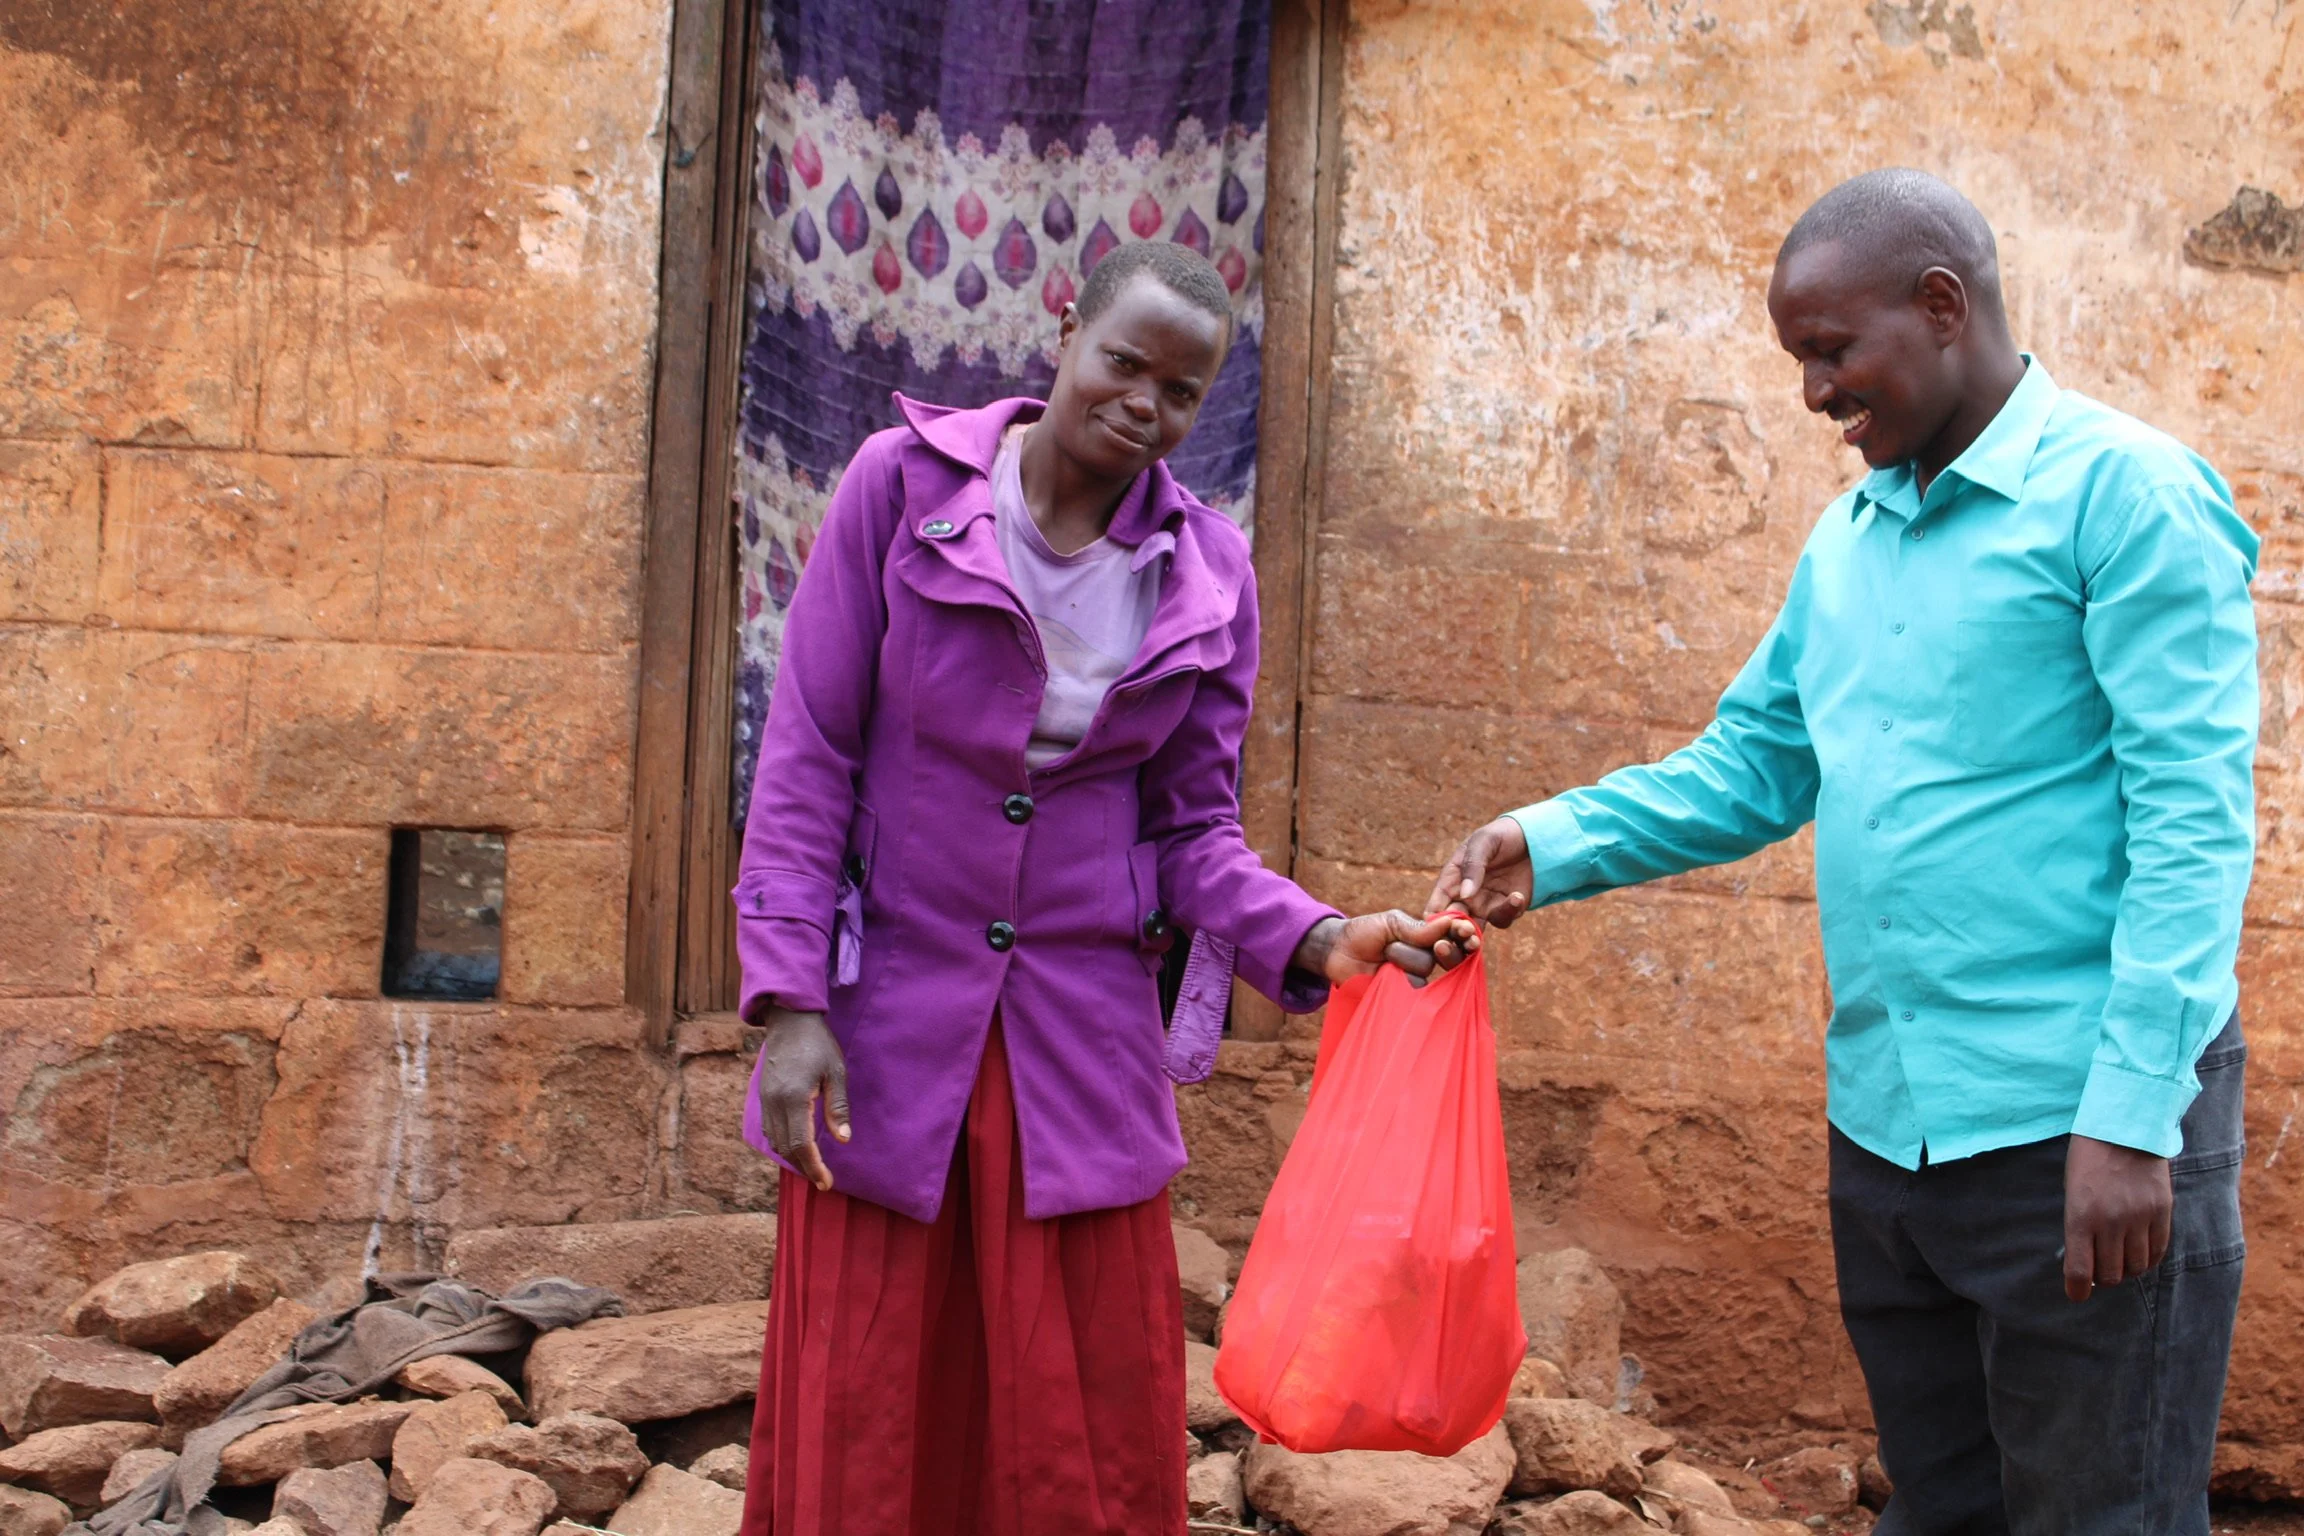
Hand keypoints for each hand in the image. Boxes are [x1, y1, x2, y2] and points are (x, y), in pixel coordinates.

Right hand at [751, 1005, 850, 1190]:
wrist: (790, 1021)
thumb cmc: (818, 1044)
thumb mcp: (836, 1073)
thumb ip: (838, 1107)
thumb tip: (843, 1139)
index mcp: (794, 1098)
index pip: (802, 1144)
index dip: (813, 1167)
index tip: (826, 1182)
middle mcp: (775, 1103)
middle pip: (786, 1148)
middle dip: (804, 1167)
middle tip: (823, 1179)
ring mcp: (765, 1100)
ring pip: (775, 1141)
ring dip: (793, 1156)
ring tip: (813, 1165)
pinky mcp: (763, 1097)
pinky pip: (770, 1129)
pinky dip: (783, 1143)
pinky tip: (798, 1145)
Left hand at [1292, 910, 1481, 982]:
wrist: (1336, 952)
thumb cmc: (1363, 933)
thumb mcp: (1392, 922)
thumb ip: (1419, 928)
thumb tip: (1449, 923)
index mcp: (1425, 937)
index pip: (1452, 936)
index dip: (1463, 934)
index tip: (1466, 932)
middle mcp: (1424, 957)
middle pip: (1449, 955)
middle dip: (1446, 950)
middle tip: (1439, 946)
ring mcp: (1413, 977)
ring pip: (1425, 969)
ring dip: (1403, 957)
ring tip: (1383, 954)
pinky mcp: (1402, 995)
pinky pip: (1413, 990)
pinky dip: (1401, 979)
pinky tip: (1388, 973)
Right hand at [1426, 816, 1534, 925]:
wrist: (1532, 837)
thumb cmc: (1501, 835)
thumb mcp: (1483, 842)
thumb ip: (1472, 866)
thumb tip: (1465, 894)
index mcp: (1451, 880)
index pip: (1435, 906)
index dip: (1434, 921)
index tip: (1441, 927)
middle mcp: (1464, 897)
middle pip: (1451, 925)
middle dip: (1454, 933)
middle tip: (1464, 932)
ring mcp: (1485, 905)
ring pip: (1474, 931)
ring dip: (1474, 937)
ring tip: (1479, 933)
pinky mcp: (1506, 908)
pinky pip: (1502, 920)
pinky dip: (1508, 912)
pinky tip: (1516, 896)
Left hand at [2062, 1134, 2171, 1300]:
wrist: (2124, 1127)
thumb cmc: (2089, 1158)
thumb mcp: (2072, 1190)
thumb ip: (2079, 1225)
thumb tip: (2083, 1261)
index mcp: (2080, 1215)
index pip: (2079, 1269)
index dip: (2077, 1289)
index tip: (2076, 1294)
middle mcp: (2111, 1221)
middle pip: (2110, 1274)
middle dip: (2102, 1278)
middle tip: (2099, 1269)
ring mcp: (2140, 1217)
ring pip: (2136, 1267)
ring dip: (2126, 1269)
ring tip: (2119, 1259)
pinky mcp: (2163, 1212)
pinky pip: (2158, 1251)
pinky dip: (2148, 1258)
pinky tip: (2139, 1252)